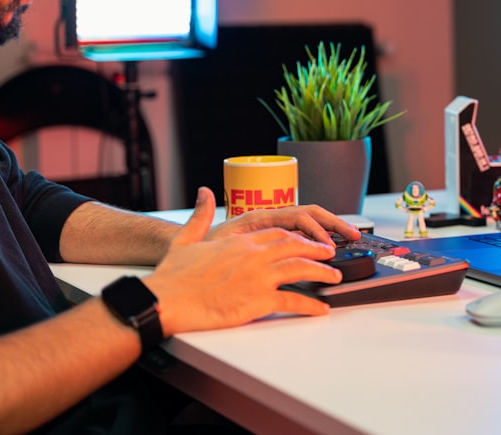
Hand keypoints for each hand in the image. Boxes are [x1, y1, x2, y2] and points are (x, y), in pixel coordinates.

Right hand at [144, 188, 346, 335]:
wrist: (165, 300)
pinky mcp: (257, 300)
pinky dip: (311, 305)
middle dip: (317, 248)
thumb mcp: (186, 238)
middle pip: (296, 245)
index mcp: (240, 240)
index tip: (309, 239)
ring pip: (301, 267)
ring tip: (335, 276)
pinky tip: (320, 309)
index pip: (278, 232)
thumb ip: (201, 215)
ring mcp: (258, 277)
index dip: (298, 235)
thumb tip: (204, 191)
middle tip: (331, 252)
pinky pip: (293, 301)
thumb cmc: (173, 275)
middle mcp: (253, 255)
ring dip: (322, 271)